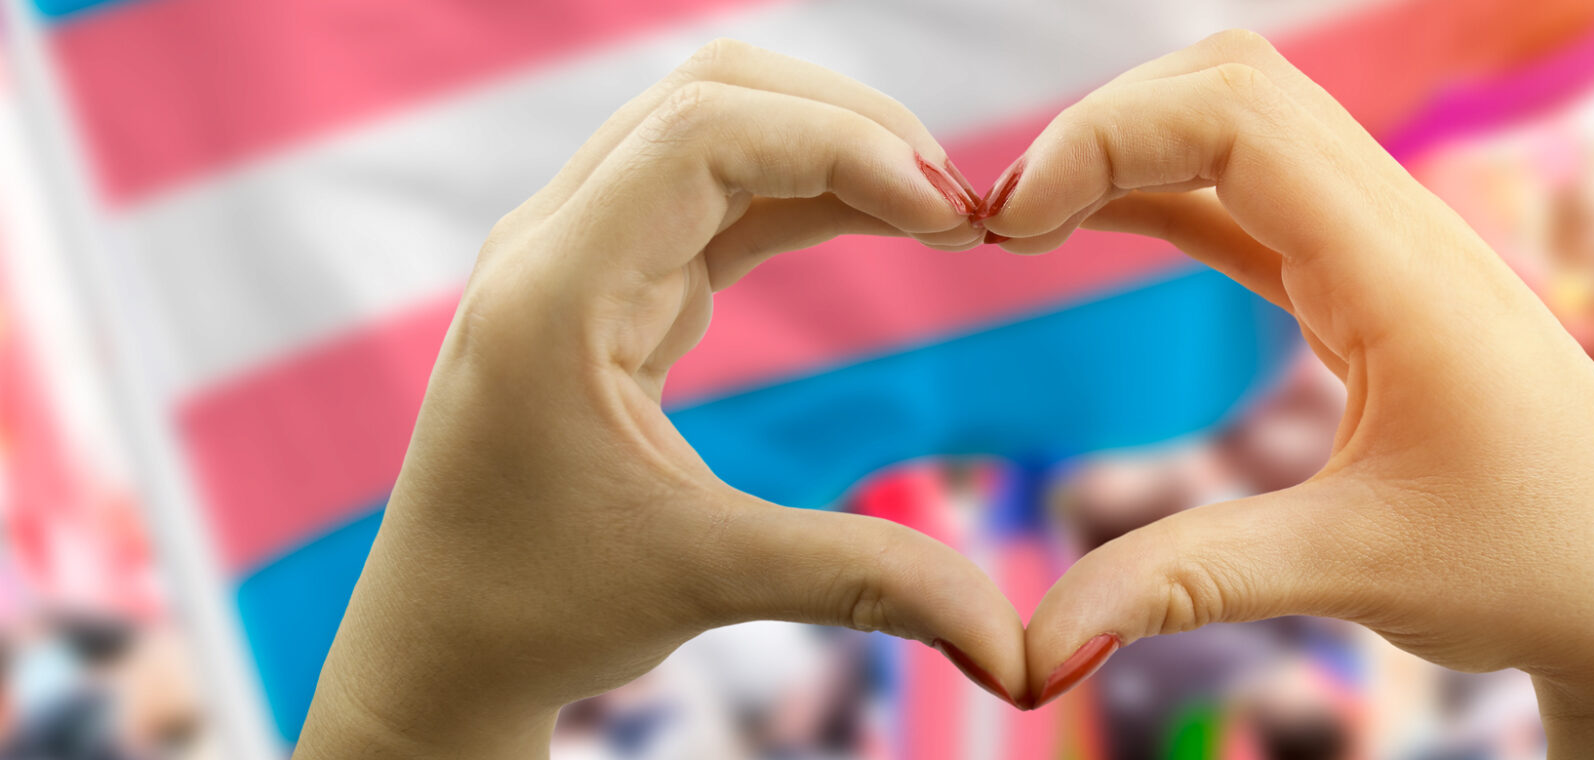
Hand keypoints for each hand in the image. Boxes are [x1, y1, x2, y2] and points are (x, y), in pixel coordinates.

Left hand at [295, 41, 1027, 759]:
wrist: (438, 647)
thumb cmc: (538, 610)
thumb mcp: (708, 582)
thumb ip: (866, 580)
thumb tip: (1014, 646)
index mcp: (554, 292)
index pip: (704, 136)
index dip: (843, 146)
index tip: (952, 215)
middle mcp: (554, 245)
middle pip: (713, 97)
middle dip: (849, 125)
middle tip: (961, 205)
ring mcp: (577, 254)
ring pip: (715, 130)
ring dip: (832, 150)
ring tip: (941, 213)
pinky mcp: (607, 282)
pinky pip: (715, 194)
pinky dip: (806, 193)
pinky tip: (885, 221)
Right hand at [983, 31, 1593, 757]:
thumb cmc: (1534, 568)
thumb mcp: (1352, 569)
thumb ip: (1187, 583)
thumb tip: (1034, 653)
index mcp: (1402, 270)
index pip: (1237, 118)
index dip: (1105, 136)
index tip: (1012, 224)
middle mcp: (1401, 228)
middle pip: (1234, 86)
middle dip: (1104, 123)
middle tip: (1001, 219)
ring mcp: (1391, 247)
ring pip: (1247, 125)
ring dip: (1133, 148)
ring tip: (1026, 220)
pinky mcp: (1375, 285)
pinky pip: (1258, 197)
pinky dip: (1169, 193)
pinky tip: (1096, 222)